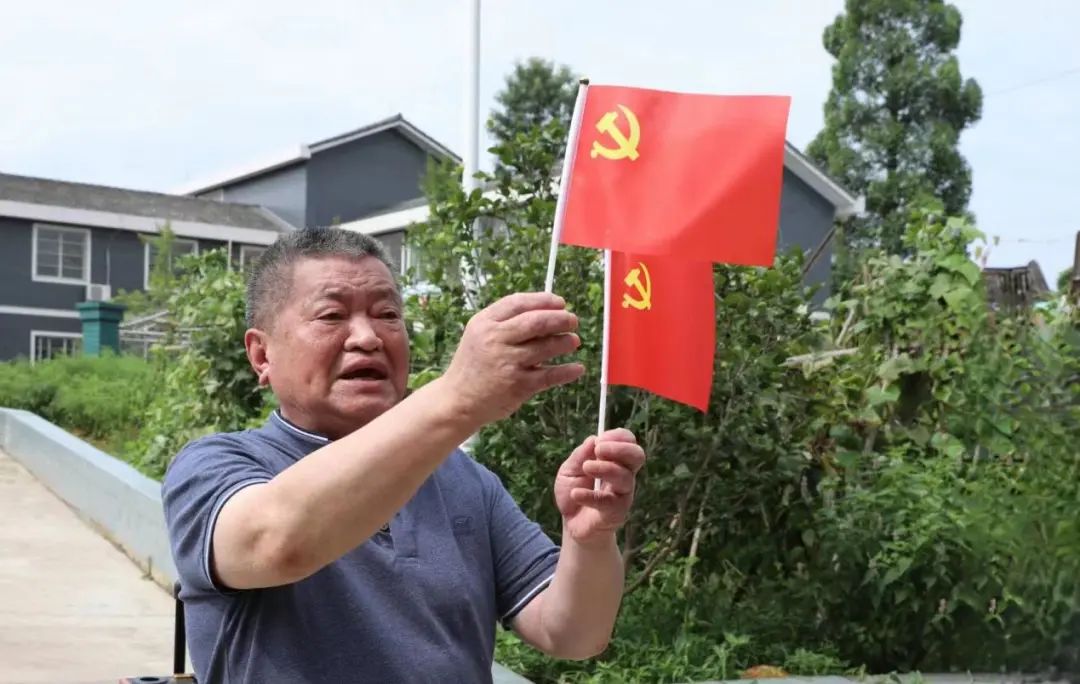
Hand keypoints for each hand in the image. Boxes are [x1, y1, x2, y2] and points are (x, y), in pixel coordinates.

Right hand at [442, 292, 584, 425]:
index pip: (518, 303)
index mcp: (485, 323)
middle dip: (561, 319)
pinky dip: (567, 371)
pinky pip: (549, 375)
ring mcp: (508, 363)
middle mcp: (495, 340)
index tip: (560, 303)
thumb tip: (545, 309)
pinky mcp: (518, 386)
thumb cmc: (474, 364)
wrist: (458, 400)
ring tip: (574, 341)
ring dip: (565, 342)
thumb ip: (505, 321)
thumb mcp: (479, 334)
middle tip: (573, 321)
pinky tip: (577, 368)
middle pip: (536, 322)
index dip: (544, 300)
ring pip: (546, 347)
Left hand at [554, 429, 644, 545]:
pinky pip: (608, 502)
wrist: (571, 522)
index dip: (617, 437)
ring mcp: (622, 494)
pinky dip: (590, 496)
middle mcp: (624, 475)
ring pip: (625, 477)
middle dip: (620, 448)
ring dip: (605, 468)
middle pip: (637, 456)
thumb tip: (593, 440)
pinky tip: (576, 494)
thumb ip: (580, 455)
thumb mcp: (569, 469)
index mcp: (615, 460)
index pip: (628, 442)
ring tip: (586, 468)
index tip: (600, 440)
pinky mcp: (616, 513)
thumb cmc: (574, 491)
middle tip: (599, 450)